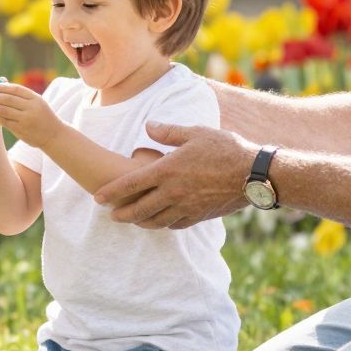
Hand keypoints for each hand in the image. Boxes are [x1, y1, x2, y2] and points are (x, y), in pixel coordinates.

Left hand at [0, 82, 59, 148]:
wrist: (54, 135)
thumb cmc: (43, 115)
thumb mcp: (38, 102)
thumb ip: (23, 95)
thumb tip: (4, 84)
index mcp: (36, 99)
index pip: (16, 89)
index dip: (3, 87)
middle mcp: (31, 108)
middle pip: (9, 99)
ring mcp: (26, 120)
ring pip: (5, 111)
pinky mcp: (21, 130)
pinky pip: (6, 122)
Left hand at [93, 121, 254, 228]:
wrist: (253, 174)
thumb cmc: (224, 149)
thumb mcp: (194, 133)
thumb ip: (168, 132)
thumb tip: (148, 126)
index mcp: (167, 170)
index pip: (131, 184)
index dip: (112, 192)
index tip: (98, 198)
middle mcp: (173, 192)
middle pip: (139, 209)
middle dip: (122, 213)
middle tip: (111, 215)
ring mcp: (186, 206)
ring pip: (156, 220)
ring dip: (141, 221)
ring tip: (133, 220)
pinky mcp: (200, 215)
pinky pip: (176, 224)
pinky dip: (165, 224)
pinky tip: (161, 221)